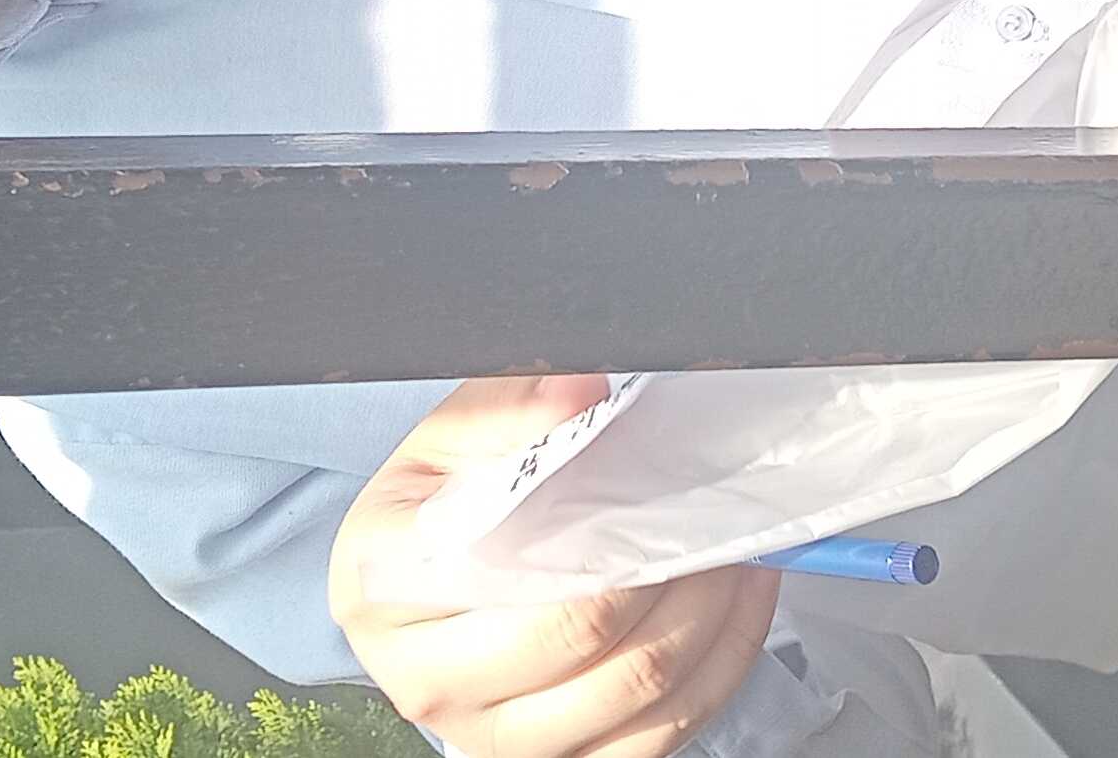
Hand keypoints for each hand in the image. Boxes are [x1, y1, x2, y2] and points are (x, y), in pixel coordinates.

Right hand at [330, 375, 783, 757]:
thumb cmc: (438, 507)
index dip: (600, 534)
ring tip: (731, 554)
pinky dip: (715, 671)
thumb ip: (507, 407)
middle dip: (668, 572)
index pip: (509, 570)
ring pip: (632, 693)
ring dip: (706, 618)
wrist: (425, 580)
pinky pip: (656, 740)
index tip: (655, 489)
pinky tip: (734, 610)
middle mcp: (426, 679)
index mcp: (384, 585)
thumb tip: (582, 395)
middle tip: (711, 518)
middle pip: (579, 637)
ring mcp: (490, 736)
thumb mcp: (447, 439)